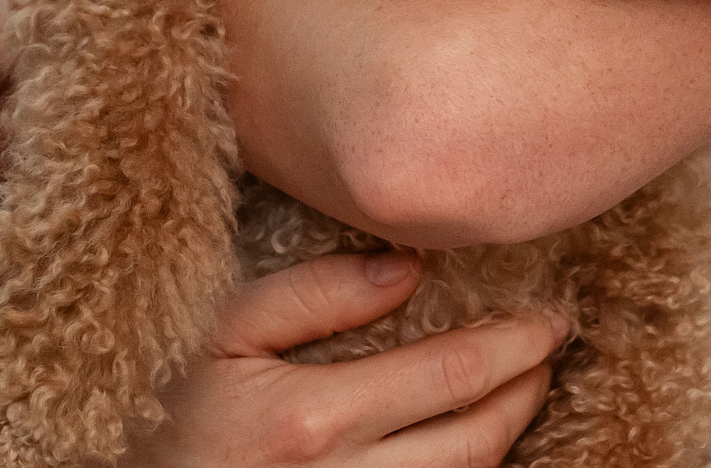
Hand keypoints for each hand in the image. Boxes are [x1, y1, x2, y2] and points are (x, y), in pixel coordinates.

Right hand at [127, 251, 559, 467]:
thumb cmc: (159, 404)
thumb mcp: (217, 329)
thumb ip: (312, 294)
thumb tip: (406, 270)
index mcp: (310, 420)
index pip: (454, 375)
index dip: (518, 344)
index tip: (551, 316)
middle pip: (476, 440)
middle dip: (528, 389)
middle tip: (550, 346)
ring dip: (506, 435)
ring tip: (524, 387)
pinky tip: (471, 438)